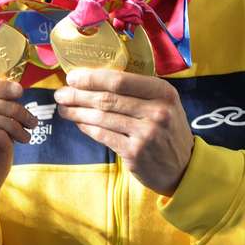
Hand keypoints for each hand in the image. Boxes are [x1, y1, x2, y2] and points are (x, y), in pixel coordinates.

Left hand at [54, 69, 193, 194]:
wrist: (184, 167)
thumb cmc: (166, 129)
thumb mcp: (163, 104)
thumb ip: (137, 91)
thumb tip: (94, 78)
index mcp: (163, 92)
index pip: (119, 80)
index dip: (91, 78)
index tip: (72, 77)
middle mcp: (157, 111)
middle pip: (106, 98)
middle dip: (78, 94)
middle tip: (60, 93)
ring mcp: (146, 134)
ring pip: (101, 117)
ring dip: (77, 111)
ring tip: (63, 108)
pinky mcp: (135, 153)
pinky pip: (102, 135)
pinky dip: (86, 127)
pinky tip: (78, 122)